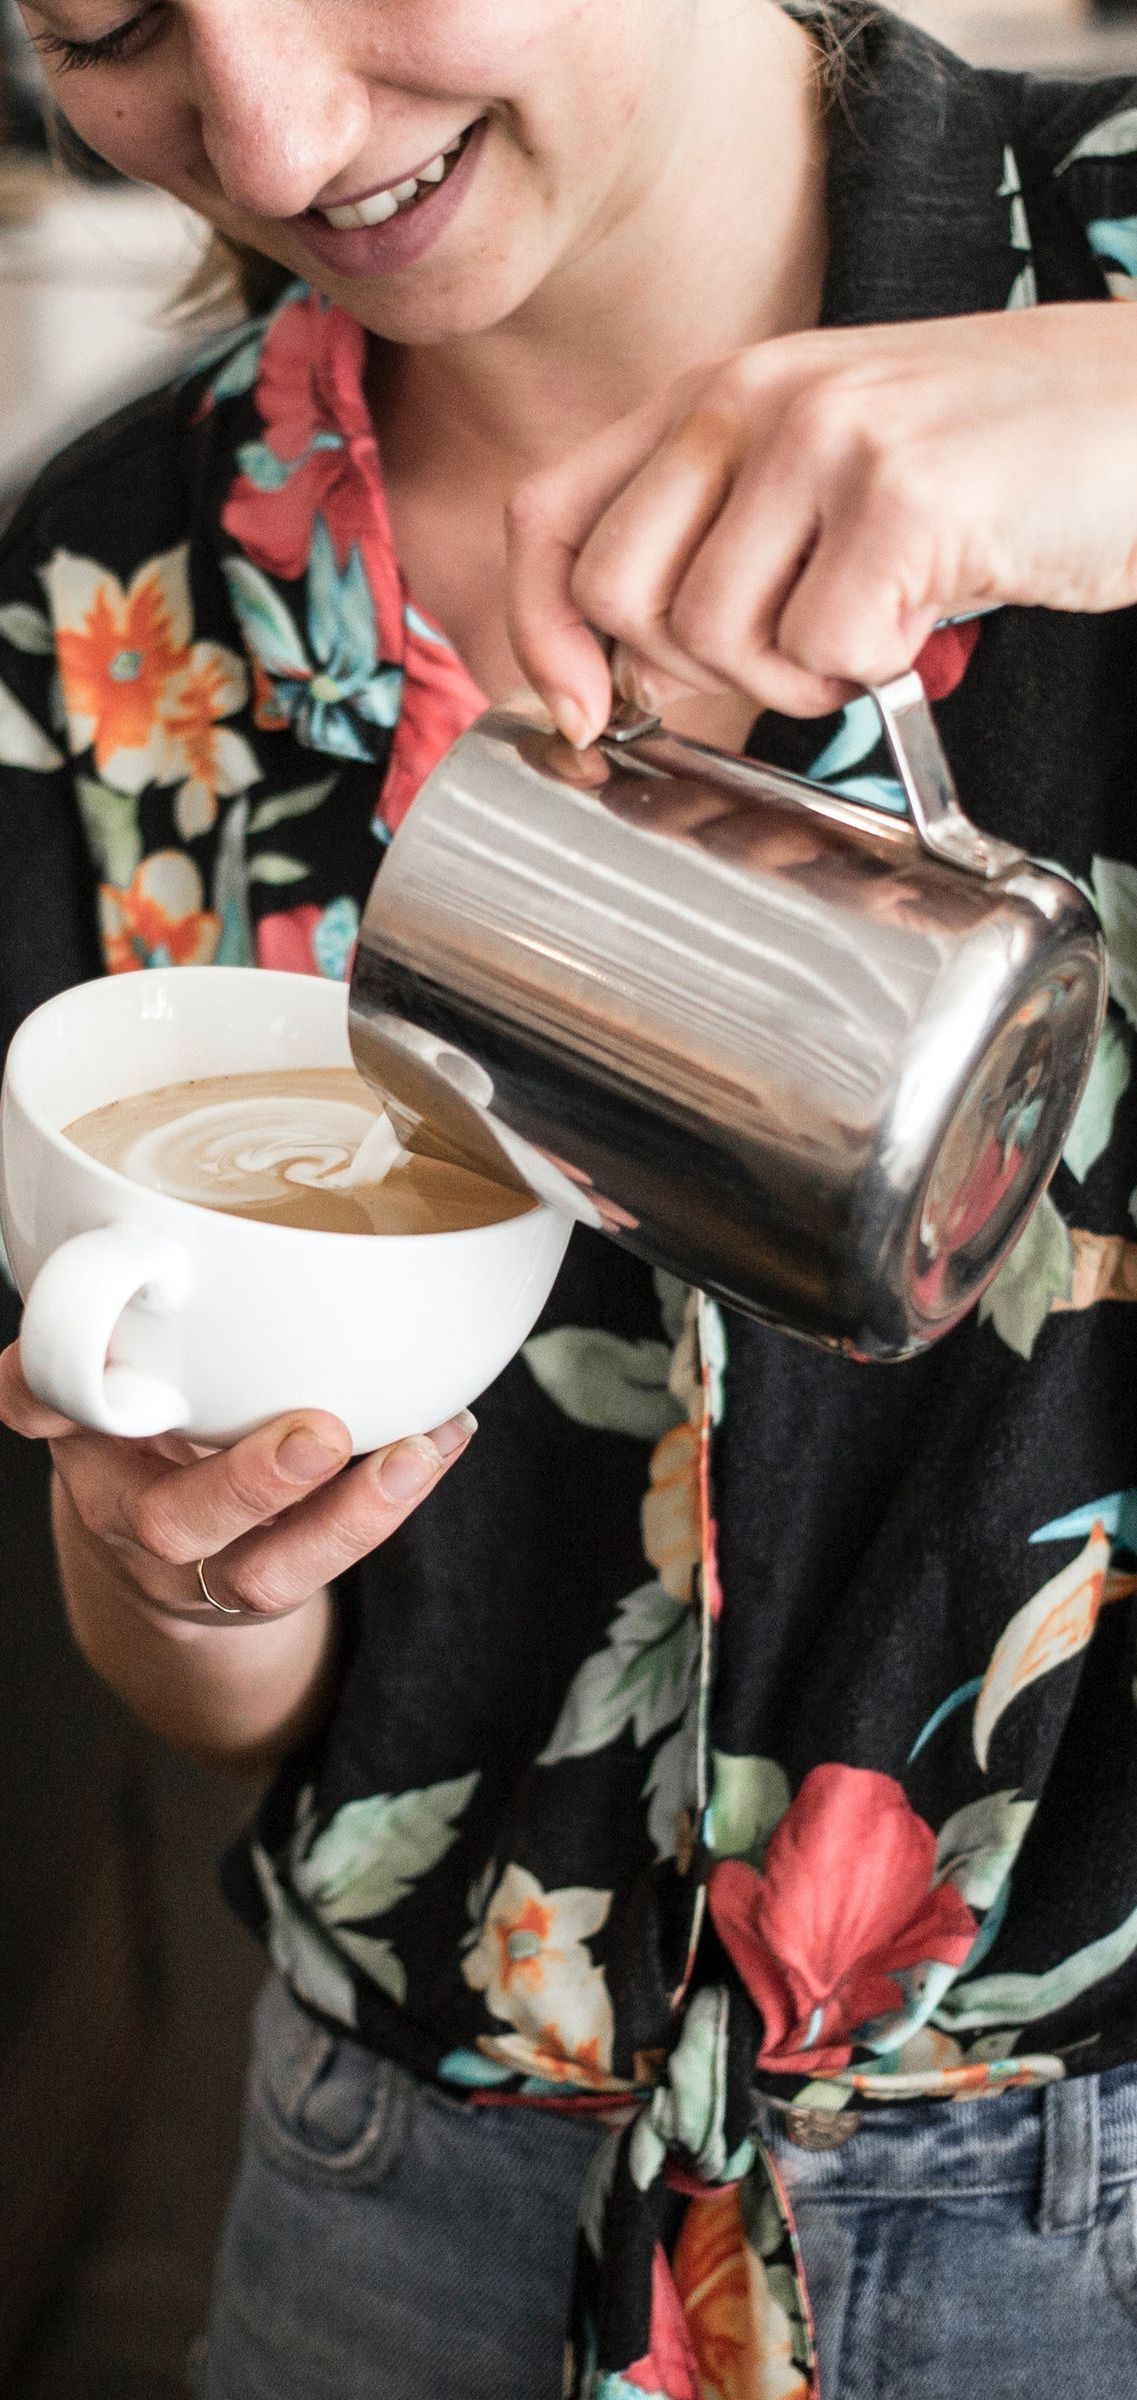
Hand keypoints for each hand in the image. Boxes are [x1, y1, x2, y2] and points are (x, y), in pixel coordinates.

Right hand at [0, 1343, 474, 1622]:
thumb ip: (135, 1312)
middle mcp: (130, 1509)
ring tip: (415, 1453)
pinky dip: (397, 1498)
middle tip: (318, 1434)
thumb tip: (152, 1228)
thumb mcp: (123, 1366)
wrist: (166, 1560)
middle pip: (171, 1520)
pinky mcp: (268, 1589)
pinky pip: (335, 1564)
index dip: (51, 1387)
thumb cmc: (152, 1430)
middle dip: (249, 1483)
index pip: (39, 1405)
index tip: (89, 1356)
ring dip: (350, 1515)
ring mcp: (201, 1567)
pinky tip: (446, 1435)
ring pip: (264, 1572)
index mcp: (83, 1434)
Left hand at [506, 300, 1136, 738]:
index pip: (551, 515)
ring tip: (880, 624)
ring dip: (798, 677)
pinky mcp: (900, 496)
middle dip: (693, 670)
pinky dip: (879, 674)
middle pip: (615, 598)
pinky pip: (825, 653)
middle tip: (792, 654)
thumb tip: (612, 675)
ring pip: (713, 638)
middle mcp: (752, 395)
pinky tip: (931, 618)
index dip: (539, 632)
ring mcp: (824, 437)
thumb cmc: (997, 465)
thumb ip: (723, 534)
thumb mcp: (829, 473)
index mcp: (719, 391)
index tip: (581, 710)